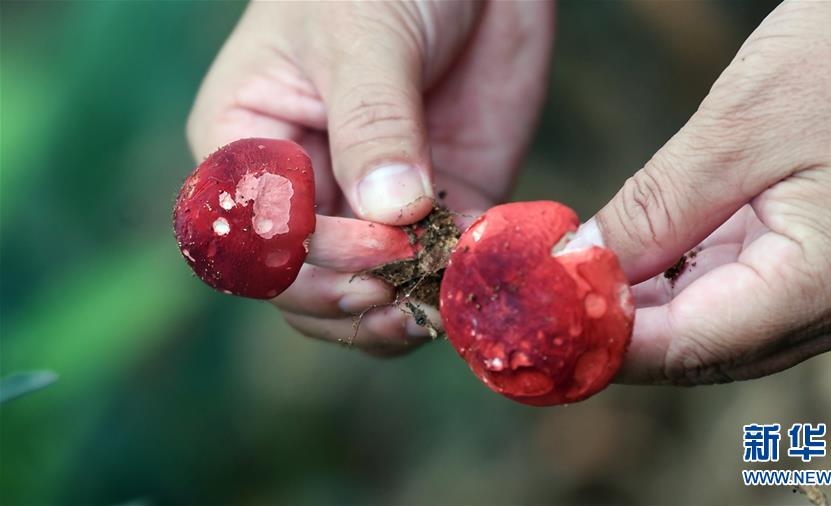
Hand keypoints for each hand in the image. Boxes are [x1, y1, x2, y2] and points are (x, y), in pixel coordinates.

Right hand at [186, 1, 553, 353]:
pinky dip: (449, 287)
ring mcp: (370, 204)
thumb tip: (389, 212)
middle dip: (348, 300)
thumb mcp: (363, 38)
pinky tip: (472, 278)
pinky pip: (432, 272)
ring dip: (395, 313)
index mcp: (250, 145)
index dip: (307, 261)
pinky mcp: (437, 207)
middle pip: (299, 284)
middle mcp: (303, 188)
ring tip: (436, 306)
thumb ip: (371, 124)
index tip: (378, 246)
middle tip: (406, 293)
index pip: (254, 235)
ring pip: (361, 295)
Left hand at [574, 1, 830, 383]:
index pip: (691, 349)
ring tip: (590, 273)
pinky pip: (760, 292)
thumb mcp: (748, 121)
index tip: (543, 319)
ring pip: (731, 325)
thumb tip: (585, 262)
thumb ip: (660, 205)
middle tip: (554, 298)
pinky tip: (654, 253)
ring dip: (658, 306)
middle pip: (710, 348)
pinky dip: (699, 279)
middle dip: (626, 329)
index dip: (607, 342)